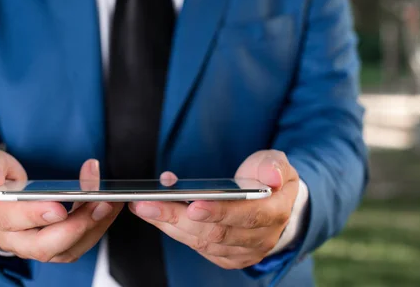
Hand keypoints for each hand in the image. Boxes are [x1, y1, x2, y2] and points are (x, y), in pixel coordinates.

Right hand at [0, 150, 122, 262]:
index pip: (11, 221)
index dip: (35, 215)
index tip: (57, 206)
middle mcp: (14, 238)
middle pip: (43, 246)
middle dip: (75, 227)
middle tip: (97, 205)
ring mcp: (35, 244)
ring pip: (66, 248)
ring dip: (92, 227)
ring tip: (110, 203)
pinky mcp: (55, 244)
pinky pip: (78, 243)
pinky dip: (97, 226)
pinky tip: (109, 206)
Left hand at [130, 150, 298, 268]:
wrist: (275, 203)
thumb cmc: (268, 178)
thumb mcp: (277, 163)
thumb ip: (273, 166)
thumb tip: (271, 177)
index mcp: (275, 212)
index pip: (247, 216)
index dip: (219, 212)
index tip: (192, 205)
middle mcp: (260, 238)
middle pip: (215, 233)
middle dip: (177, 217)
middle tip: (148, 204)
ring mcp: (242, 251)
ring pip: (201, 242)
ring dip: (169, 225)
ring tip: (143, 207)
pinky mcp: (227, 257)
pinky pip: (197, 247)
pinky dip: (174, 230)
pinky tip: (156, 215)